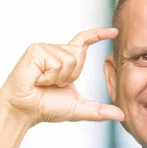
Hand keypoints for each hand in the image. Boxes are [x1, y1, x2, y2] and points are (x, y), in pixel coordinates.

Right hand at [0, 28, 123, 125]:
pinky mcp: (35, 50)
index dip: (99, 35)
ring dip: (60, 78)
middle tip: (53, 85)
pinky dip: (50, 77)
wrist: (25, 111)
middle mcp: (55, 50)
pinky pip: (56, 62)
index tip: (114, 32)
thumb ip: (100, 110)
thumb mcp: (79, 108)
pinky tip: (38, 80)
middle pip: (79, 54)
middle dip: (71, 76)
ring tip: (44, 83)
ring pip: (70, 59)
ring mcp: (44, 48)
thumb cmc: (46, 108)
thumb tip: (121, 115)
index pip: (84, 42)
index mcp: (65, 60)